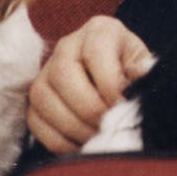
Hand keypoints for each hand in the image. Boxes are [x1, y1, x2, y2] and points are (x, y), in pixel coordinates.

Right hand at [27, 15, 153, 153]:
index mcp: (99, 31)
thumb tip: (139, 76)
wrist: (114, 78)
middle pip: (63, 74)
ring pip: (44, 99)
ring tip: (98, 136)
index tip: (123, 106)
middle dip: (89, 108)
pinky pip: (35, 123)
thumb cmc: (131, 69)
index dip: (109, 84)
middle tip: (109, 125)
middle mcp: (66, 46)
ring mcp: (45, 73)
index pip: (96, 52)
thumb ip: (142, 69)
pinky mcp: (34, 101)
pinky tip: (82, 144)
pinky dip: (59, 141)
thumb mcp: (142, 63)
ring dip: (73, 127)